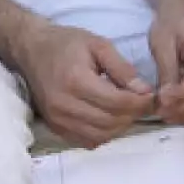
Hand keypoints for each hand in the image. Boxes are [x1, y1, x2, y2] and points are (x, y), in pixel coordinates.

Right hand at [14, 20, 155, 148]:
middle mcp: (64, 104)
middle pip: (111, 122)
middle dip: (132, 114)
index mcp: (75, 80)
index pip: (117, 102)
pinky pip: (88, 141)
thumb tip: (144, 91)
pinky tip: (108, 117)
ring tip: (126, 109)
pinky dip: (104, 133)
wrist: (31, 50)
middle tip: (142, 102)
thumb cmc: (66, 43)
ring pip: (101, 136)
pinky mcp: (56, 128)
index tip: (151, 96)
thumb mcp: (98, 44)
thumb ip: (122, 68)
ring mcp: (58, 120)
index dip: (140, 102)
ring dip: (120, 126)